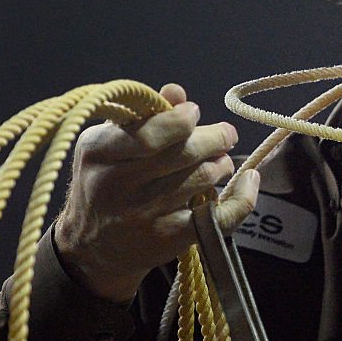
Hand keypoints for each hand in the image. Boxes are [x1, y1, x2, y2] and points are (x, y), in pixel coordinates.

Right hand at [54, 83, 258, 301]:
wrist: (93, 248)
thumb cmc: (104, 183)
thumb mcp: (108, 145)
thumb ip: (144, 117)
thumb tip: (177, 92)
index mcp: (99, 152)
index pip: (150, 134)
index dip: (181, 120)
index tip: (195, 112)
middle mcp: (117, 185)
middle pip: (184, 154)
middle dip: (215, 138)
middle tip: (226, 135)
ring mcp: (143, 215)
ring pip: (203, 179)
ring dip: (222, 164)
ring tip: (221, 160)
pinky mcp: (168, 239)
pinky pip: (218, 216)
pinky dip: (242, 197)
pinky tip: (248, 180)